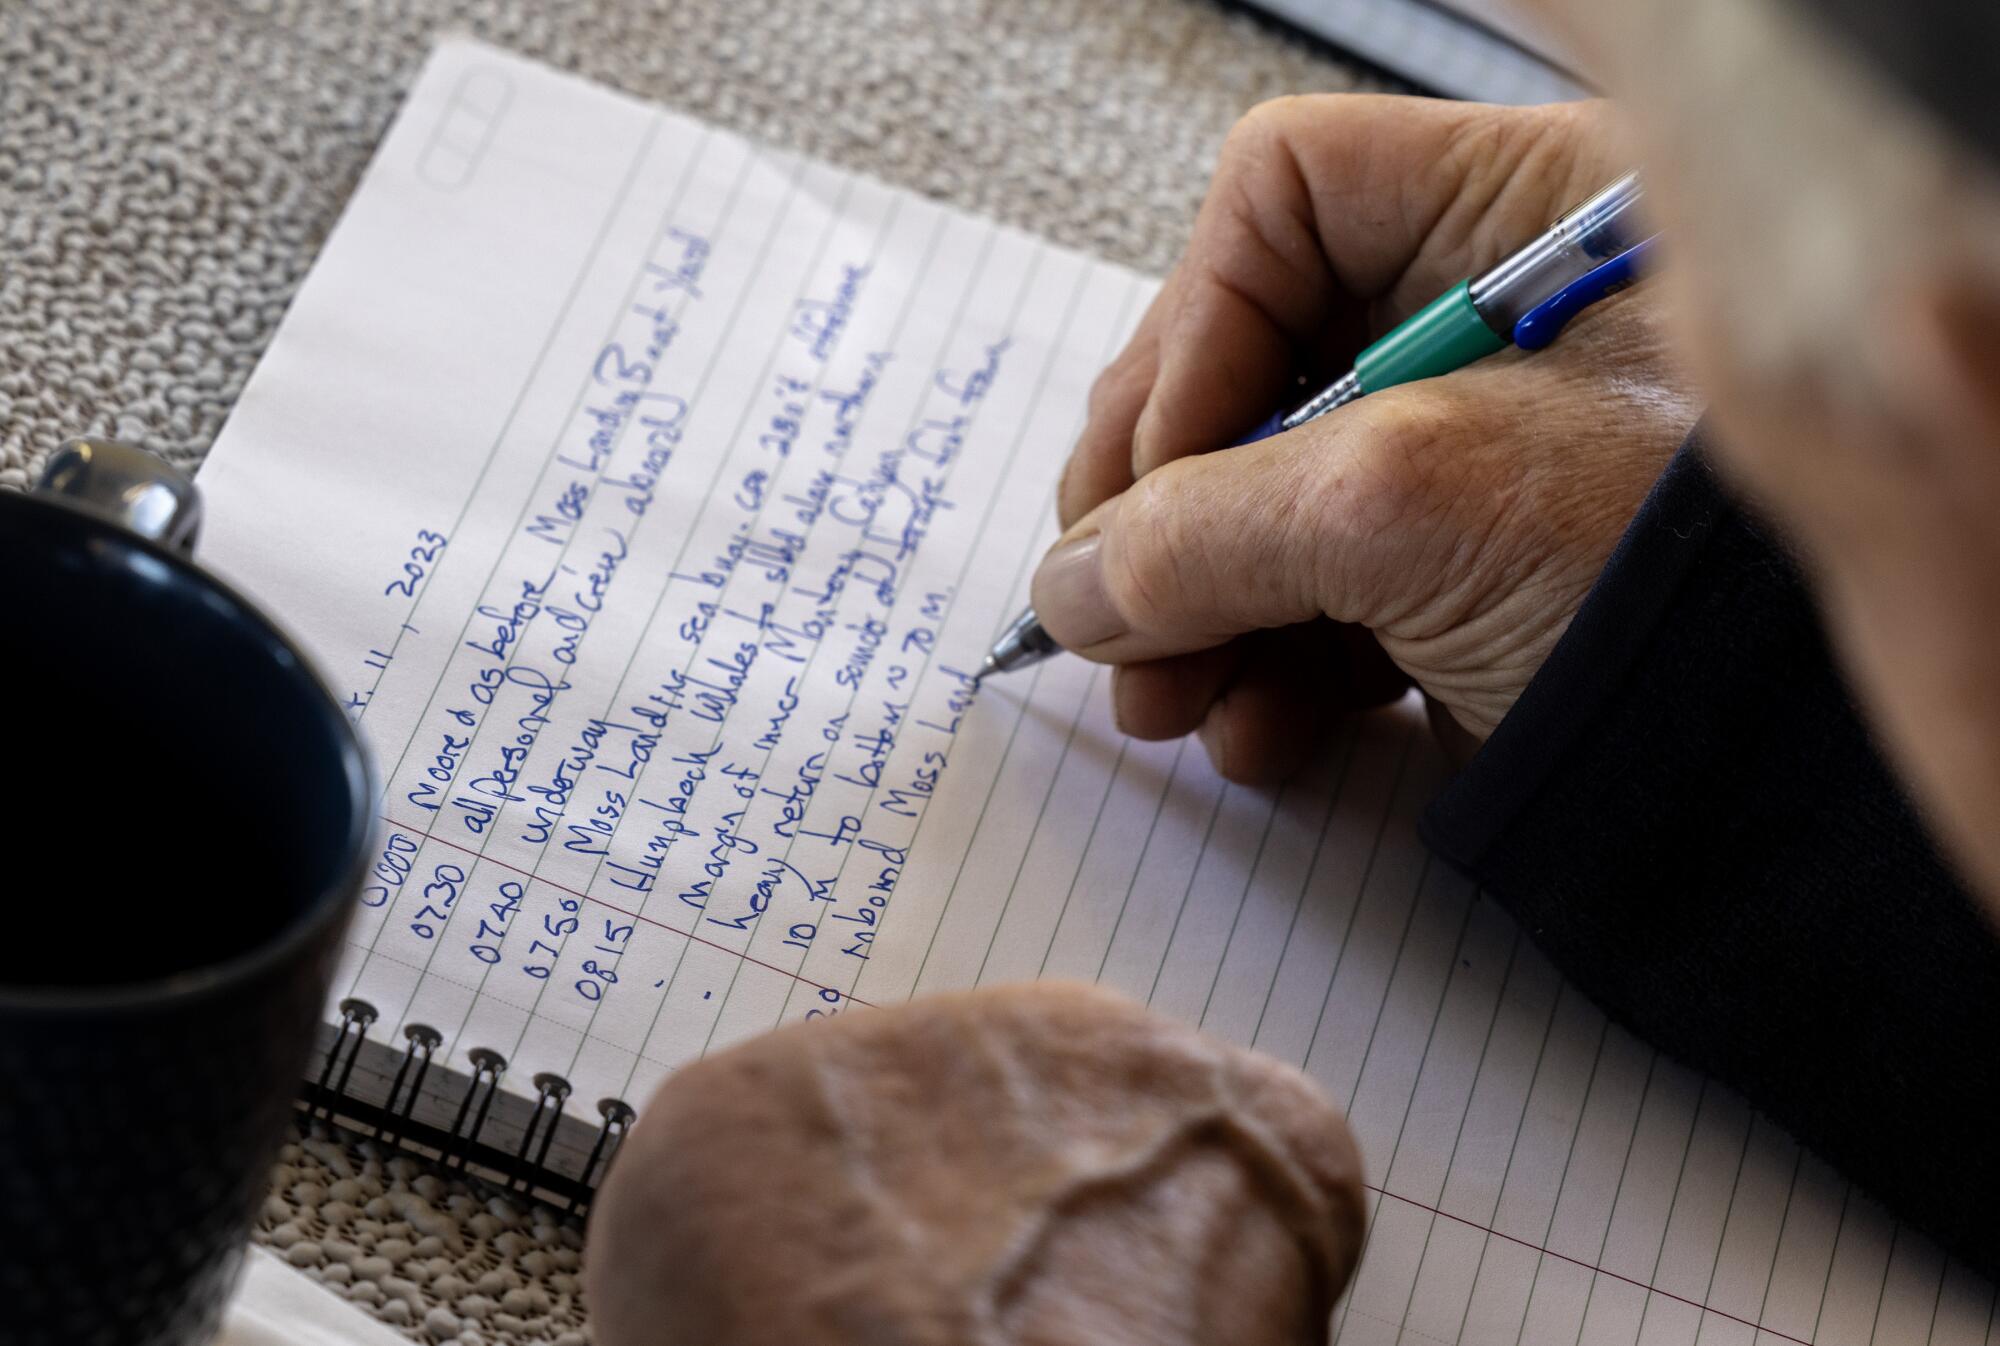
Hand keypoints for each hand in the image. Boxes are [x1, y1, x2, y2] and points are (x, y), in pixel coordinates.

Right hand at [1034, 95, 1699, 781]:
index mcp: (1509, 217)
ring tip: (1165, 701)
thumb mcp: (1407, 508)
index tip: (1154, 474)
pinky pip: (1319, 599)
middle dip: (1165, 512)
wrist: (1806, 764)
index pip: (1278, 206)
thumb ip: (1202, 527)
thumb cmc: (1670, 568)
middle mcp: (1484, 322)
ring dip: (1193, 613)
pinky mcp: (1463, 576)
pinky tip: (1253, 733)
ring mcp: (1471, 457)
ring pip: (1265, 501)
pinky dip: (1265, 671)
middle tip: (1110, 610)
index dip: (1190, 333)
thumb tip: (1070, 582)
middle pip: (1244, 370)